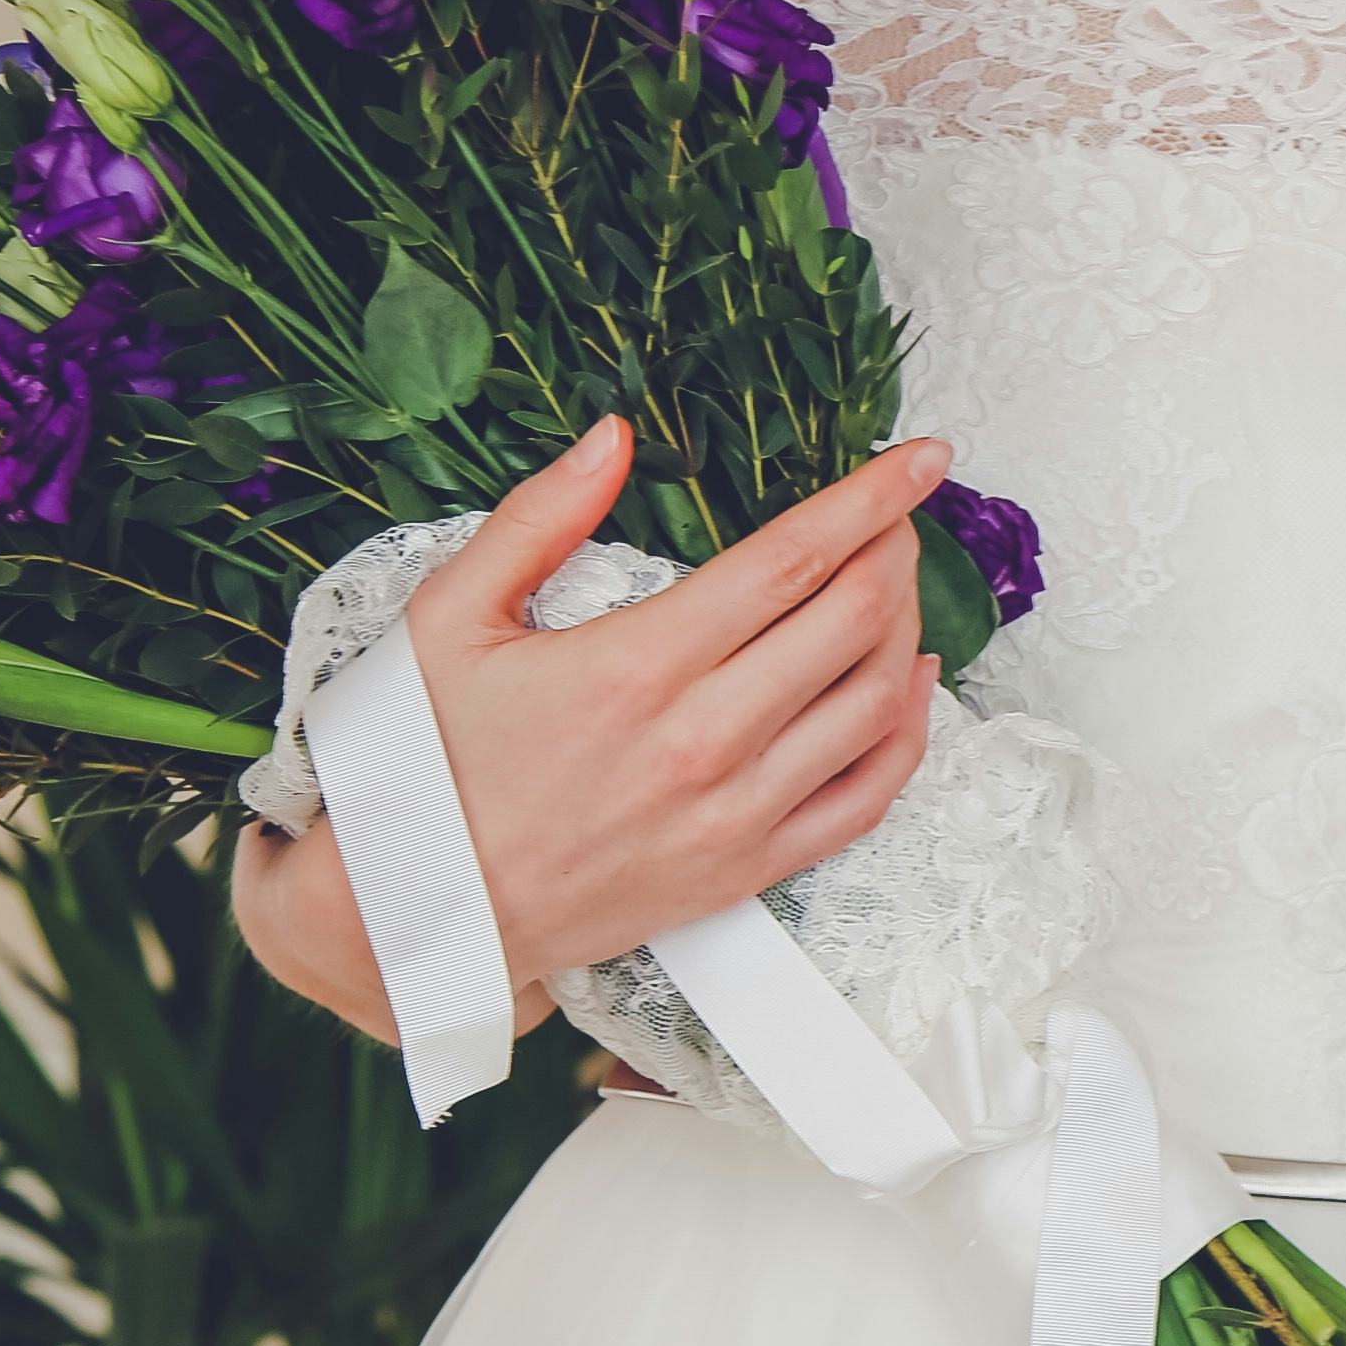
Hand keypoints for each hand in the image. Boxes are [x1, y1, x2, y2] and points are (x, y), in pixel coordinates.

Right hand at [408, 420, 943, 981]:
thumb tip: (611, 437)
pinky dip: (907, 734)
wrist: (425, 908)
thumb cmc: (432, 765)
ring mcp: (737, 810)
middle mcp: (705, 738)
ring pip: (876, 702)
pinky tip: (907, 687)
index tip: (920, 458)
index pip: (794, 559)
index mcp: (638, 665)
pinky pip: (867, 797)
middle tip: (896, 517)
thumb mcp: (449, 618)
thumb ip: (538, 517)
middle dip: (895, 549)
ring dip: (906, 628)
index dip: (872, 498)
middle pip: (854, 620)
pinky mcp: (749, 867)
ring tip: (896, 585)